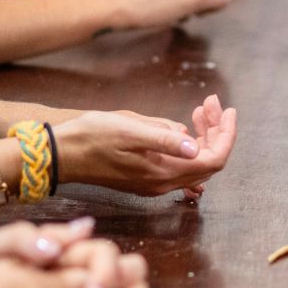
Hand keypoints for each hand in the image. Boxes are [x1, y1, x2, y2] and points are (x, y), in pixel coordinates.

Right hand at [53, 96, 236, 199]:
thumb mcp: (129, 130)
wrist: (61, 153)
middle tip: (210, 104)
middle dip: (216, 131)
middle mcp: (162, 183)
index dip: (226, 135)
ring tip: (201, 109)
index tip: (226, 110)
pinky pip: (179, 164)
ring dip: (204, 136)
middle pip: (208, 161)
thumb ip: (163, 140)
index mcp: (163, 173)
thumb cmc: (91, 137)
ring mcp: (154, 182)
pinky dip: (188, 144)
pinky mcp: (145, 176)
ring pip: (194, 162)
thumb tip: (195, 147)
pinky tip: (184, 128)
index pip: (214, 159)